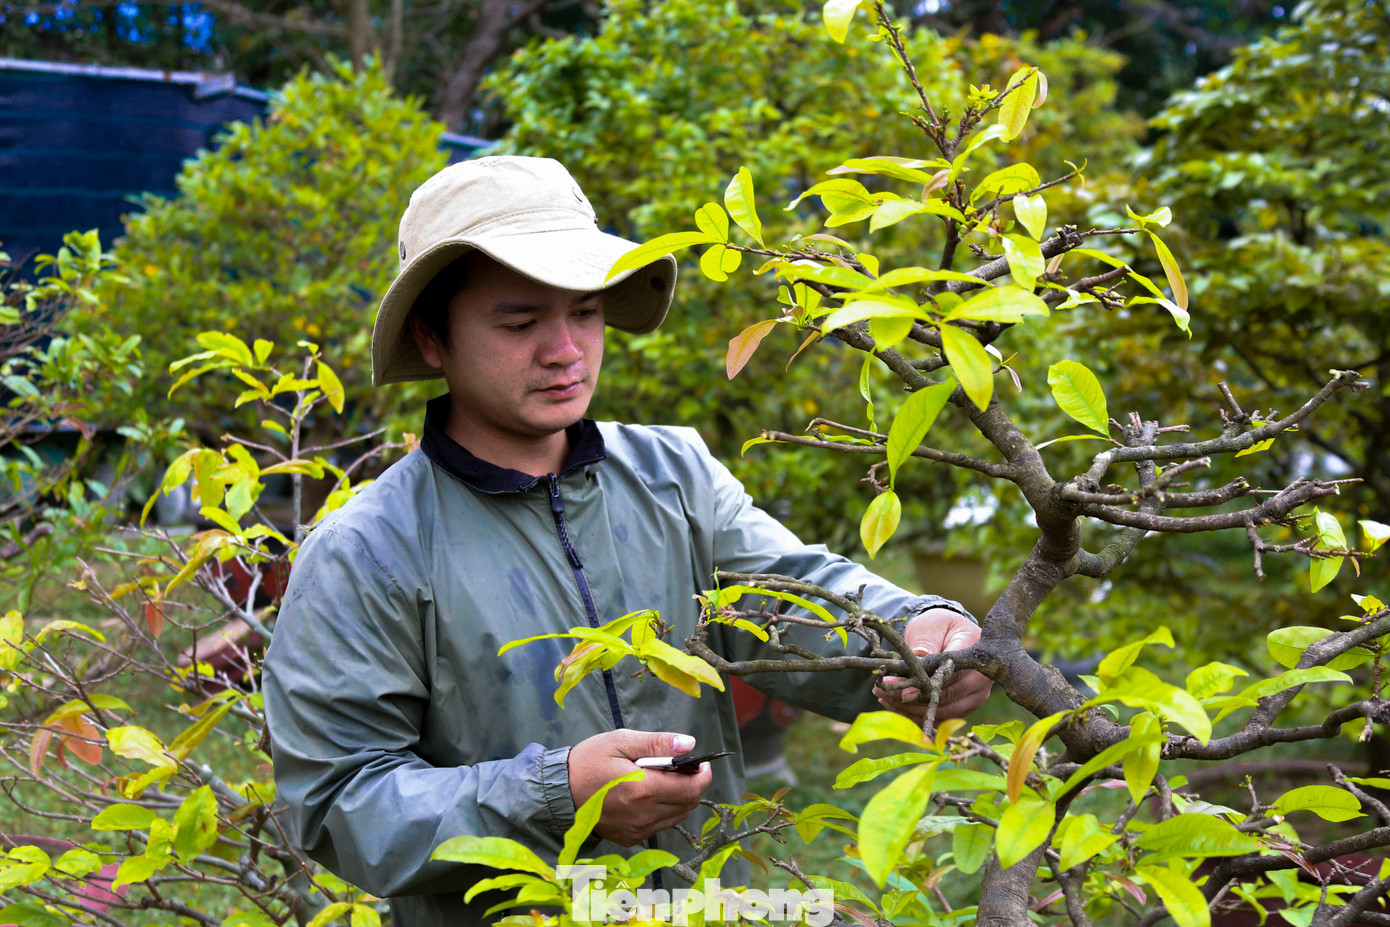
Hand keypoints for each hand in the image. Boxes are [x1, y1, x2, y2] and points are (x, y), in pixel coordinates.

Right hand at [568, 730, 712, 845]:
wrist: (558, 792)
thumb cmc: (588, 761)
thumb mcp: (620, 742)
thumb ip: (657, 743)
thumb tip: (689, 744)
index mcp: (642, 790)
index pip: (692, 789)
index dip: (703, 775)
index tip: (700, 763)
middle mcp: (643, 815)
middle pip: (688, 804)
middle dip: (691, 784)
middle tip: (678, 768)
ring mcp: (636, 830)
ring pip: (677, 816)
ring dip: (679, 798)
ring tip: (661, 780)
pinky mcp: (629, 838)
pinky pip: (659, 825)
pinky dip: (662, 811)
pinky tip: (646, 796)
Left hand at [874, 608, 991, 721]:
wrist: (949, 635)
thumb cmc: (938, 627)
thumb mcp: (928, 627)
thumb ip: (924, 642)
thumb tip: (921, 655)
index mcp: (972, 648)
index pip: (951, 671)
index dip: (925, 683)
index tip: (900, 686)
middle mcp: (980, 675)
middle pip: (947, 696)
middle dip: (912, 698)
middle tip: (883, 692)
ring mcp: (976, 694)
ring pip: (943, 711)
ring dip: (912, 709)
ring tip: (885, 698)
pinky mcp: (966, 706)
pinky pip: (942, 717)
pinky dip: (917, 715)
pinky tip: (895, 707)